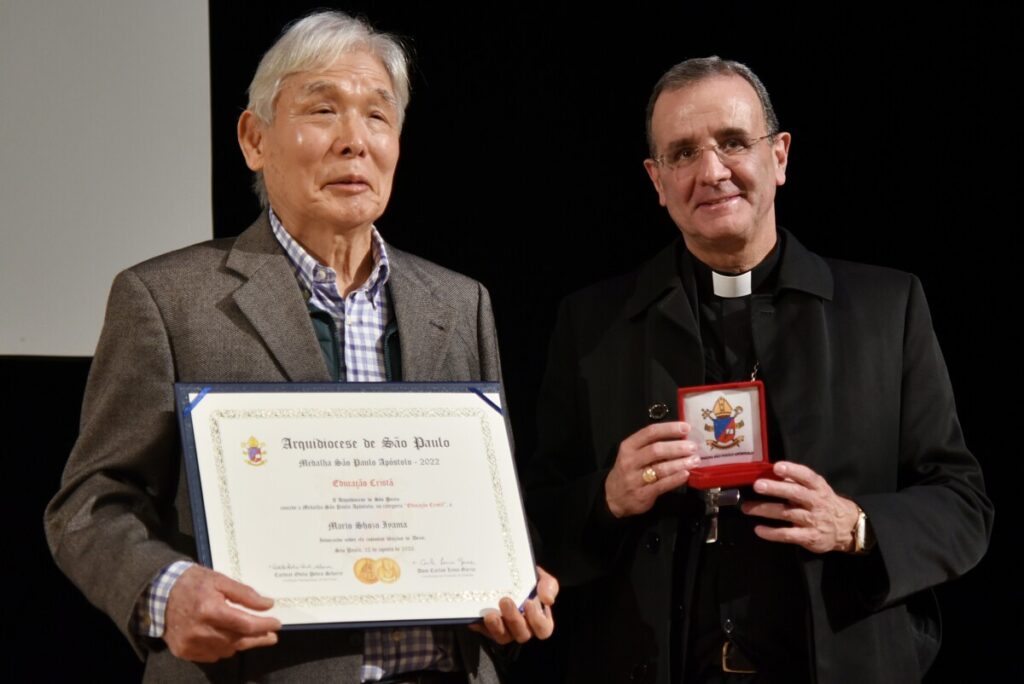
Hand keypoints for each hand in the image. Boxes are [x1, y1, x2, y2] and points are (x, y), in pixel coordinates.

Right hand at [163, 565, 281, 661]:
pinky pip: (211, 655)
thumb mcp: (220, 580)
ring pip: (226, 650)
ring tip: (253, 636)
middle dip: (257, 638)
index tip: (277, 624)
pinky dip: (223, 648)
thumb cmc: (193, 583)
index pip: (245, 624)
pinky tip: (230, 639)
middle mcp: (200, 631)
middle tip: (271, 636)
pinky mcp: (184, 651)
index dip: (264, 625)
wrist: (159, 593)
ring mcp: (190, 644)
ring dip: (241, 643)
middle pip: (238, 640)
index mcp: (210, 609)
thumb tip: (268, 605)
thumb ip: (245, 594)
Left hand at [470, 566, 557, 644]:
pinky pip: (484, 631)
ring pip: (503, 637)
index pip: (543, 629)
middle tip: (505, 601)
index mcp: (539, 618)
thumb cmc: (528, 579)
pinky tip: (476, 617)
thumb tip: (547, 599)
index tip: (529, 603)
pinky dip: (480, 625)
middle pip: (522, 634)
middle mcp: (522, 627)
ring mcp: (505, 629)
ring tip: (490, 615)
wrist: (508, 573)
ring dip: (497, 627)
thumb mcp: (541, 578)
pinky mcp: (488, 628)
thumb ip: (548, 586)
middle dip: (514, 619)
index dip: (537, 620)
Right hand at [604, 422, 700, 517]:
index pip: (650, 432)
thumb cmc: (628, 471)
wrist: (613, 497)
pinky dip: (675, 479)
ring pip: (660, 468)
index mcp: (629, 446)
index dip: (669, 429)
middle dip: (677, 447)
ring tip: (695, 460)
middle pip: (656, 450)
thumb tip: (681, 438)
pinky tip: (686, 474)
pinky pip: (662, 485)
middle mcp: (630, 461)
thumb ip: (651, 446)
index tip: (685, 427)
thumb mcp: (632, 455)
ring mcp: (635, 478)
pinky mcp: (642, 494)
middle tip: (693, 447)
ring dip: (680, 463)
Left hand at [741, 461, 860, 553]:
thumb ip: (798, 481)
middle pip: (795, 493)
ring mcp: (813, 520)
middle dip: (775, 489)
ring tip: (747, 508)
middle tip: (757, 485)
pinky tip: (758, 530)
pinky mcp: (809, 537)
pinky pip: (788, 534)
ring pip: (787, 513)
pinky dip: (772, 533)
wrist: (847, 528)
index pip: (806, 476)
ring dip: (765, 510)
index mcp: (818, 487)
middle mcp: (816, 502)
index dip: (792, 471)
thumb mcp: (817, 489)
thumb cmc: (824, 503)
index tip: (777, 467)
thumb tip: (772, 472)